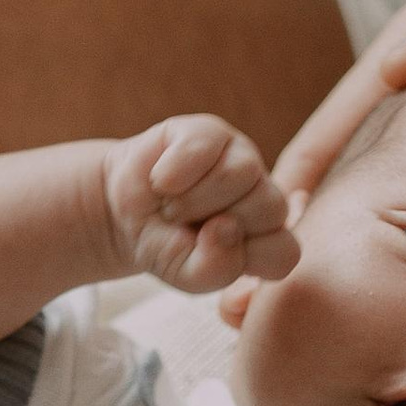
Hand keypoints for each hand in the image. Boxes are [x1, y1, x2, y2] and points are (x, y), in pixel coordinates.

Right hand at [102, 114, 298, 297]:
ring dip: (193, 200)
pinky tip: (160, 181)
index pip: (286, 252)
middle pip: (272, 209)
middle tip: (184, 228)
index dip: (246, 258)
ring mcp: (241, 157)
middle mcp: (262, 194)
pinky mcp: (210, 132)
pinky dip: (173, 173)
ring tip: (171, 206)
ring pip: (242, 174)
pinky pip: (205, 147)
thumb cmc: (163, 244)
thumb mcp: (185, 273)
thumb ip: (215, 268)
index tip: (207, 256)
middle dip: (217, 226)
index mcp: (266, 235)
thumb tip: (227, 227)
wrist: (120, 212)